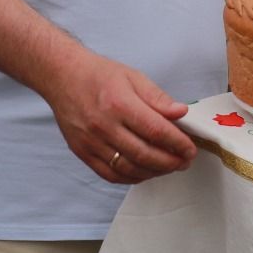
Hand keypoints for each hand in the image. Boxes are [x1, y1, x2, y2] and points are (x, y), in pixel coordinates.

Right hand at [41, 51, 194, 184]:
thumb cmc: (98, 74)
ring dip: (154, 172)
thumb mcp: (133, 76)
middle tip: (184, 161)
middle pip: (145, 154)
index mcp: (119, 104)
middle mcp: (104, 126)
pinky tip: (145, 171)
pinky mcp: (82, 152)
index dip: (178, 143)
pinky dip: (132, 177)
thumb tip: (181, 113)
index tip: (190, 149)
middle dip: (171, 162)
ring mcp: (91, 142)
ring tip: (168, 167)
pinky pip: (110, 175)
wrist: (61, 76)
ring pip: (129, 169)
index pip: (156, 131)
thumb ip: (158, 98)